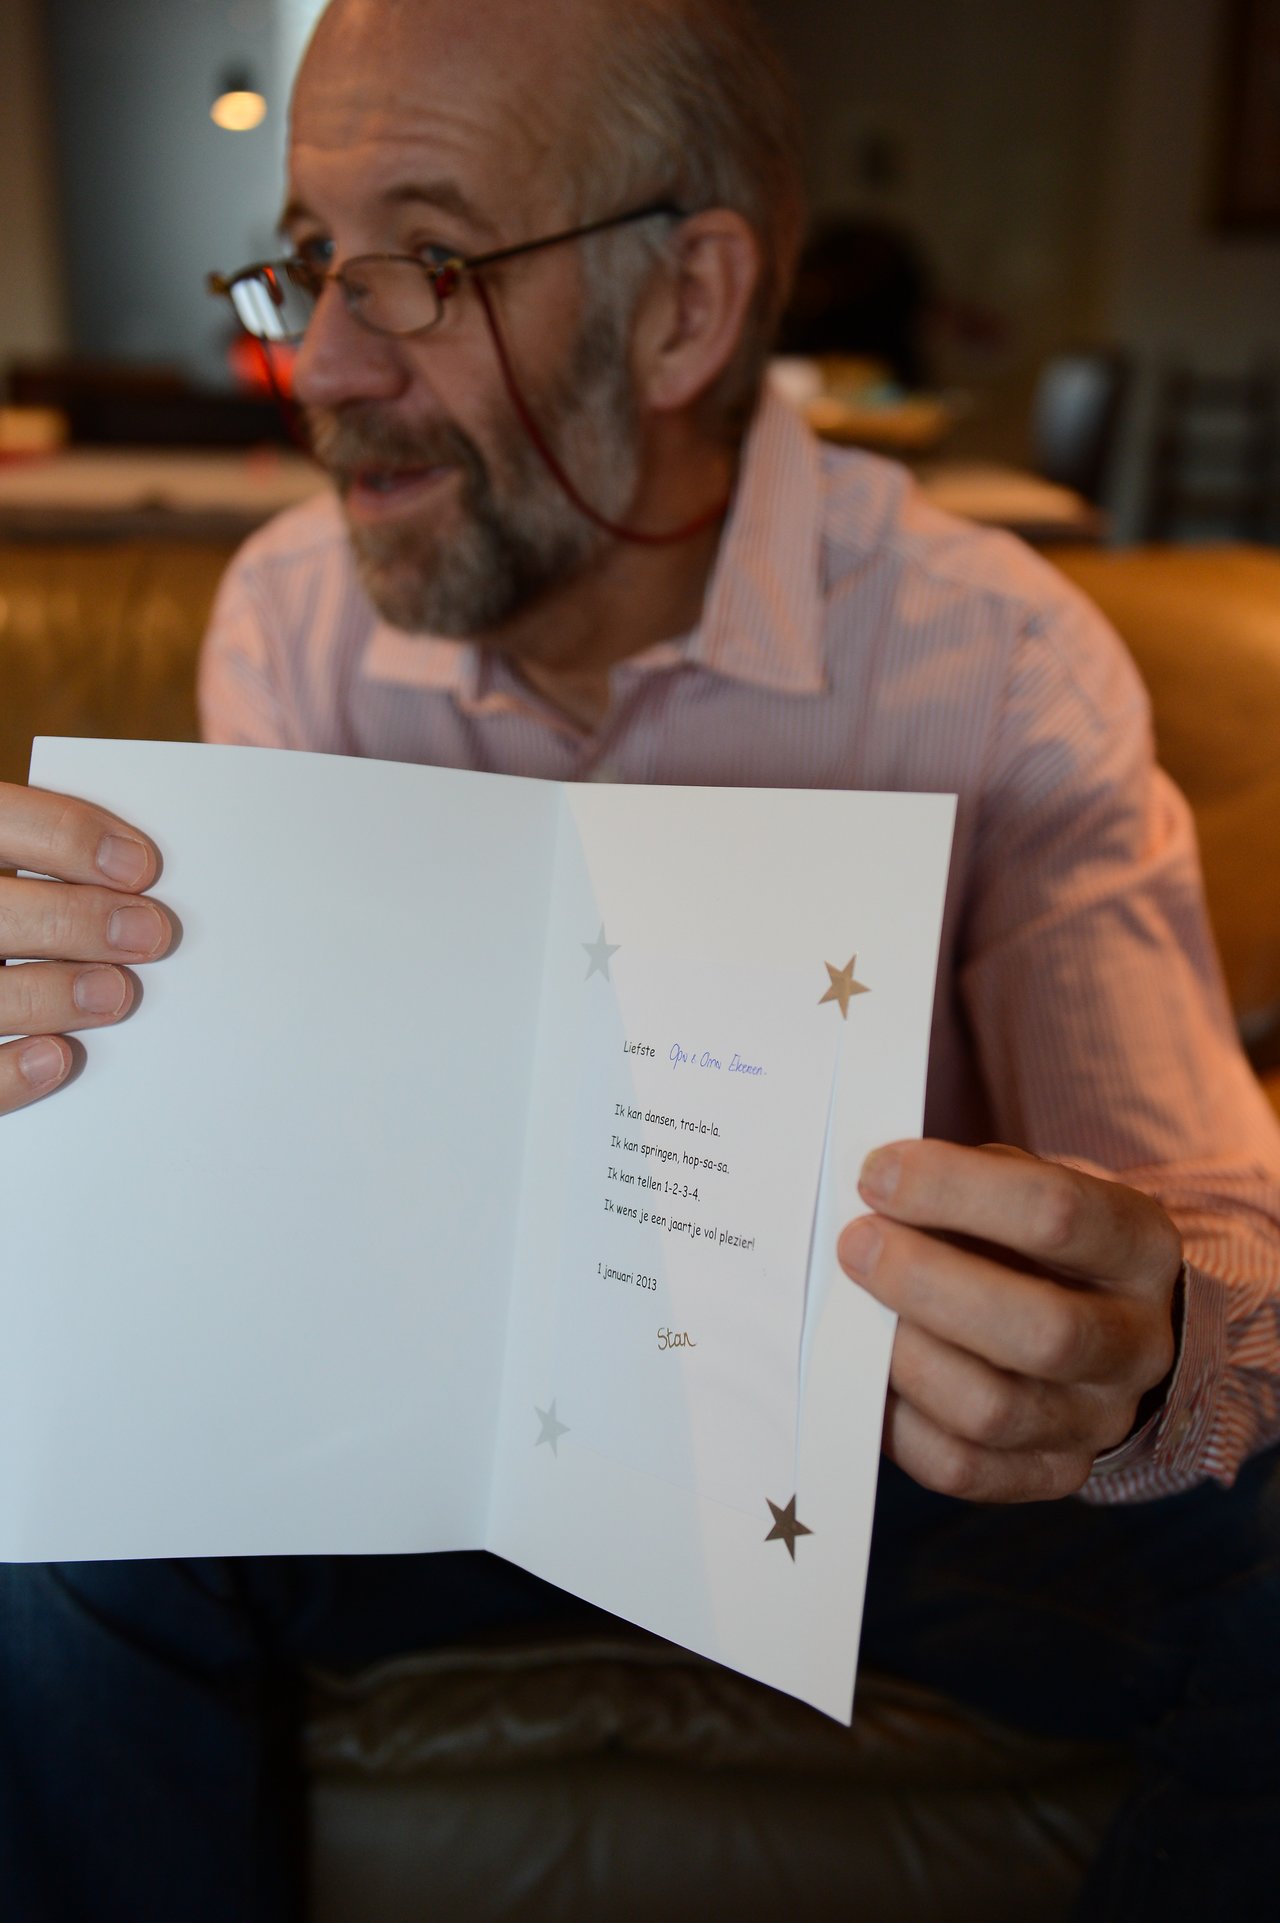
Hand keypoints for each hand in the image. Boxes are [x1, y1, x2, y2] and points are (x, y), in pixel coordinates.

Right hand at [0, 782, 171, 1114]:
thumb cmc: (8, 922)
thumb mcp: (14, 885)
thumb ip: (51, 874)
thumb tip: (136, 891)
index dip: (67, 837)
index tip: (140, 867)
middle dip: (75, 920)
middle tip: (148, 934)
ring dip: (52, 993)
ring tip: (115, 991)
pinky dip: (10, 1071)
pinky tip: (58, 1057)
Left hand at [837, 1141, 1181, 1500]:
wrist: (1088, 1323)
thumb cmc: (1030, 1240)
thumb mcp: (1022, 1186)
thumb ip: (964, 1186)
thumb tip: (876, 1195)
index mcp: (1140, 1248)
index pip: (1057, 1214)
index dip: (954, 1189)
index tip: (877, 1176)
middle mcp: (1137, 1343)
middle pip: (1043, 1331)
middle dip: (927, 1282)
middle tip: (857, 1245)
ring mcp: (1099, 1420)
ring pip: (993, 1409)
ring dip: (904, 1354)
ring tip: (857, 1311)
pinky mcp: (1052, 1473)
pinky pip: (961, 1467)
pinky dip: (898, 1419)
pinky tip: (871, 1371)